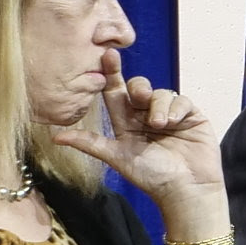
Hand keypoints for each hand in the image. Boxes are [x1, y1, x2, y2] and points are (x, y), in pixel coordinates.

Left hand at [52, 54, 225, 212]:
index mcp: (126, 123)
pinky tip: (175, 123)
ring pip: (160, 93)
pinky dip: (176, 109)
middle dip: (137, 88)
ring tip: (161, 125)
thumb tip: (54, 137)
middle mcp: (146, 116)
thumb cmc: (152, 177)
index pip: (115, 93)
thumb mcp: (117, 157)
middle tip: (139, 97)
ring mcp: (170, 115)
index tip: (107, 54)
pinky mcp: (191, 117)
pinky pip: (181, 100)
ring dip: (158, 105)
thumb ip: (89, 143)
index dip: (111, 73)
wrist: (186, 189)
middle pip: (138, 87)